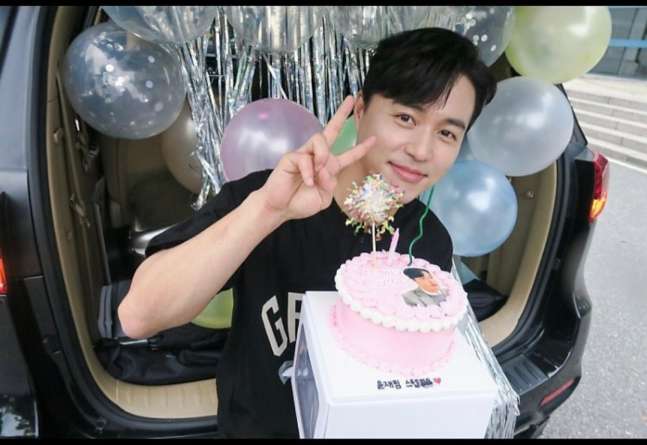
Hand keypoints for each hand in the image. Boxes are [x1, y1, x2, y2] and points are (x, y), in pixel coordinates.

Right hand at [258, 96, 375, 221]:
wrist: (281, 208)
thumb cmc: (301, 203)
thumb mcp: (324, 197)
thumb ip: (330, 184)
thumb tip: (326, 170)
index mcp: (329, 167)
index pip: (348, 154)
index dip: (361, 148)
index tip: (374, 139)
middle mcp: (318, 156)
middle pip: (331, 129)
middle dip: (341, 114)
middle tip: (351, 99)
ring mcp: (304, 154)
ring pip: (320, 139)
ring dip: (323, 156)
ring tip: (319, 173)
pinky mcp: (291, 157)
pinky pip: (305, 158)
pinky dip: (309, 172)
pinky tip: (307, 182)